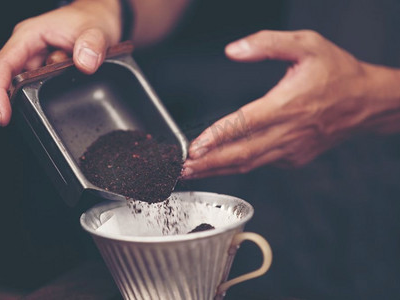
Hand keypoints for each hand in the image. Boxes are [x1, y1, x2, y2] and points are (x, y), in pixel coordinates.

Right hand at [0, 0, 120, 125]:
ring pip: (27, 86)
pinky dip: (51, 93)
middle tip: (14, 120)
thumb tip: (84, 64)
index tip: (2, 113)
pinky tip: (65, 90)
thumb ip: (92, 45)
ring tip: (62, 88)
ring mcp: (36, 60)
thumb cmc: (93, 19)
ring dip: (40, 94)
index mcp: (30, 36)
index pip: (2, 65)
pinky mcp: (46, 70)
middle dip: (10, 101)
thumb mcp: (97, 30)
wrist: (101, 18)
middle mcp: (28, 49)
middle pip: (7, 79)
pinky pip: (42, 86)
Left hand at [183, 30, 399, 178]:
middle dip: (208, 163)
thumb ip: (268, 43)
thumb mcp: (307, 44)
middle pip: (240, 153)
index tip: (194, 148)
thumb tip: (233, 50)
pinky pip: (261, 162)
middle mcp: (288, 132)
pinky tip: (222, 163)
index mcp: (288, 104)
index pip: (244, 124)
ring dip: (219, 169)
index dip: (217, 137)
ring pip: (249, 163)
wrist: (366, 101)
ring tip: (194, 172)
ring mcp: (292, 149)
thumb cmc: (337, 72)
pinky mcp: (294, 158)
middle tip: (182, 168)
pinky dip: (239, 164)